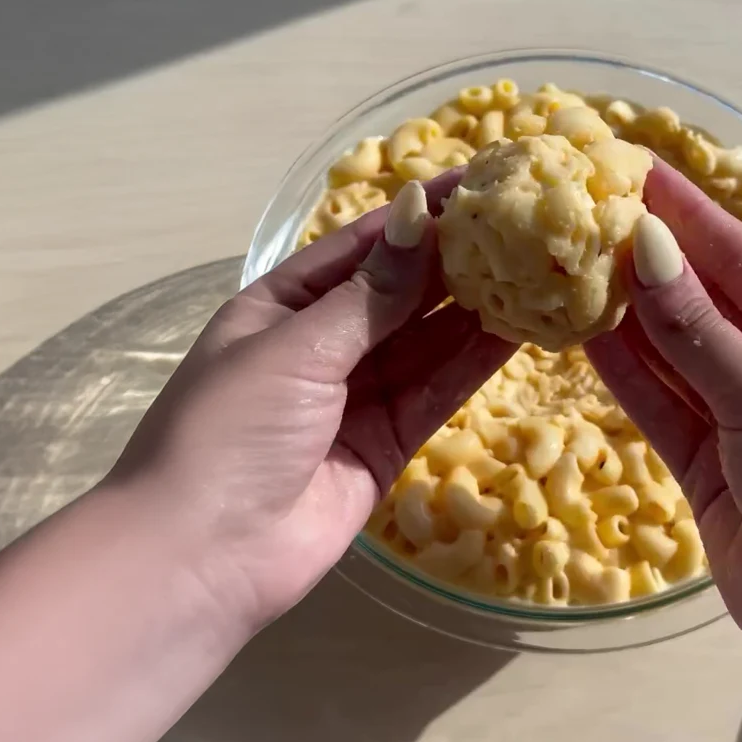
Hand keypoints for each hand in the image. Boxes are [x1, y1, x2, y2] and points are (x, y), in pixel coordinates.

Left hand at [110, 172, 515, 630]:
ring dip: (478, 310)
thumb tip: (417, 213)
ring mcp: (358, 396)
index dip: (418, 217)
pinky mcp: (388, 444)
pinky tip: (519, 332)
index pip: (363, 247)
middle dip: (458, 262)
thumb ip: (369, 292)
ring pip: (428, 342)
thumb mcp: (296, 347)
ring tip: (539, 272)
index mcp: (282, 305)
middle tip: (527, 225)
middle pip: (402, 293)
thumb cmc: (230, 431)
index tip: (479, 184)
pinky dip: (475, 364)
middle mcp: (323, 344)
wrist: (202, 557)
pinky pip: (438, 392)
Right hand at [586, 160, 741, 672]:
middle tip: (575, 211)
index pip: (740, 253)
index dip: (684, 211)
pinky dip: (622, 371)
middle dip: (644, 257)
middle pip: (700, 297)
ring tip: (562, 263)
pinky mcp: (704, 463)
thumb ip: (700, 330)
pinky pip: (657, 402)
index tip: (626, 167)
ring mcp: (737, 415)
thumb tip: (645, 245)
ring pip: (671, 349)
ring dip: (623, 313)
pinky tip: (579, 333)